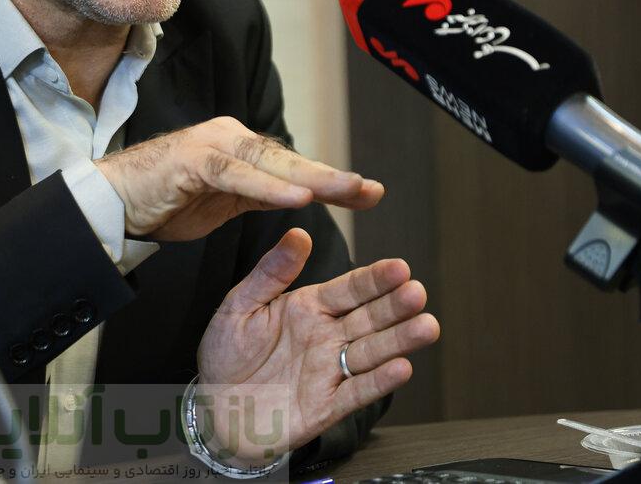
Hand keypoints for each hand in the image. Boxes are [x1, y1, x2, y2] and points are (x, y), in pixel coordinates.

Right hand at [94, 117, 381, 240]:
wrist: (114, 201)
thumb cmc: (167, 201)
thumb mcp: (224, 202)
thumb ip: (262, 194)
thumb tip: (304, 195)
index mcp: (240, 149)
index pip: (294, 166)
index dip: (332, 180)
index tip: (371, 194)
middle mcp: (230, 139)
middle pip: (289, 159)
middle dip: (331, 177)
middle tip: (370, 191)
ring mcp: (211, 146)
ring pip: (267, 161)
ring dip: (309, 176)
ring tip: (345, 190)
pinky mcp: (191, 161)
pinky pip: (235, 173)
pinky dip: (267, 185)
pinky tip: (296, 197)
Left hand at [193, 228, 438, 467]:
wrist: (214, 407)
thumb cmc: (226, 355)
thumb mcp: (239, 306)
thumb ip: (270, 273)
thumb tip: (297, 233)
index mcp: (309, 307)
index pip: (350, 289)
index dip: (375, 279)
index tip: (400, 267)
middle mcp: (327, 336)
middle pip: (370, 318)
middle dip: (395, 306)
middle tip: (418, 292)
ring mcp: (330, 370)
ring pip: (373, 352)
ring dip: (400, 340)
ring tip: (426, 326)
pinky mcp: (327, 404)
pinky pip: (357, 391)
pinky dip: (379, 381)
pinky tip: (401, 368)